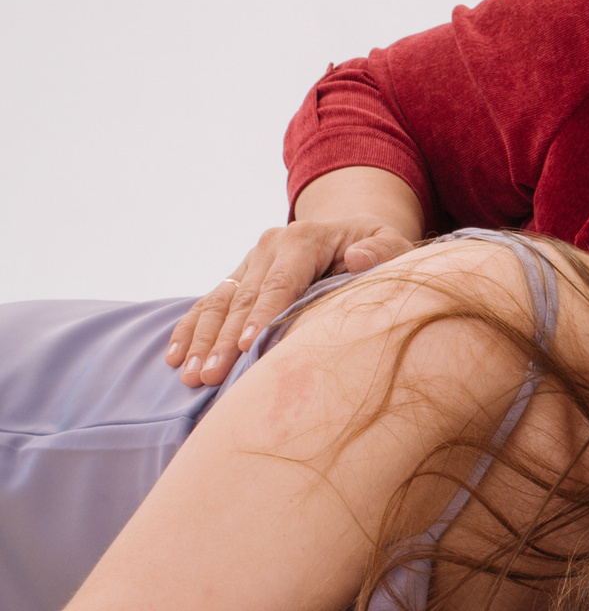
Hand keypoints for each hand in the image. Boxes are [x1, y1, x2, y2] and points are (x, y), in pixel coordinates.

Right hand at [167, 219, 418, 389]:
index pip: (280, 282)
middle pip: (243, 299)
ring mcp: (249, 263)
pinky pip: (208, 304)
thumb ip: (383, 252)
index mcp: (304, 238)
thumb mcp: (391, 242)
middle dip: (224, 340)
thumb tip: (358, 259)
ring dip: (201, 341)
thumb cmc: (376, 249)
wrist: (352, 233)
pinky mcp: (238, 278)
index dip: (263, 315)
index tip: (248, 346)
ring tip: (190, 376)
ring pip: (219, 303)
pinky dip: (190, 330)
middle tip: (210, 377)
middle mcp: (269, 246)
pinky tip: (175, 357)